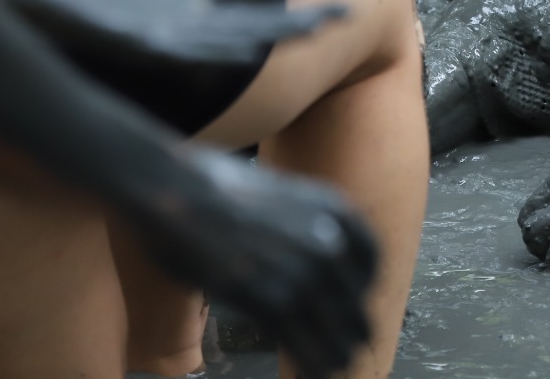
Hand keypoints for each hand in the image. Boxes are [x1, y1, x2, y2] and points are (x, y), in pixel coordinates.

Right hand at [131, 148, 377, 378]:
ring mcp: (302, 272)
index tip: (359, 298)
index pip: (369, 257)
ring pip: (334, 326)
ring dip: (338, 351)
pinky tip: (314, 371)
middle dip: (354, 324)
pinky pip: (304, 342)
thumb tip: (316, 248)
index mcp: (334, 208)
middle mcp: (328, 240)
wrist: (179, 191)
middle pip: (353, 297)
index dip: (365, 285)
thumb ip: (306, 221)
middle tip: (357, 341)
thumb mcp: (284, 192)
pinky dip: (313, 361)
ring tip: (337, 364)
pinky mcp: (271, 300)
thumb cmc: (217, 188)